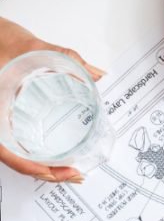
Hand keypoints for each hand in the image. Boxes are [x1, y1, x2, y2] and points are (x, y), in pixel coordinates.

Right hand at [0, 18, 102, 182]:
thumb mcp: (29, 46)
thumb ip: (66, 58)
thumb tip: (96, 74)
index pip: (8, 154)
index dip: (36, 168)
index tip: (64, 171)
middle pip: (16, 161)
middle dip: (47, 173)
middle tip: (76, 175)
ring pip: (15, 157)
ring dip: (42, 168)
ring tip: (69, 172)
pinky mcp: (1, 123)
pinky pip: (15, 146)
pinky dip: (35, 156)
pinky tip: (54, 158)